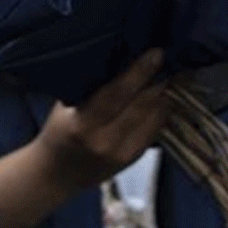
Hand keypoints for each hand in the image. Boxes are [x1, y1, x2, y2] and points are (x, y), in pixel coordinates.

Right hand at [35, 49, 171, 189]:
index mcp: (82, 124)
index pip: (117, 93)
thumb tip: (119, 60)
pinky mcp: (135, 159)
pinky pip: (155, 130)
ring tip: (171, 74)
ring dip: (164, 94)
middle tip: (170, 60)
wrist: (56, 174)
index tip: (156, 53)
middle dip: (158, 80)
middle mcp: (106, 140)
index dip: (139, 72)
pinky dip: (161, 111)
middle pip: (142, 104)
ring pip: (154, 117)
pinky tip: (163, 97)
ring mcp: (123, 152)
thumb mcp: (64, 108)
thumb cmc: (57, 133)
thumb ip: (89, 89)